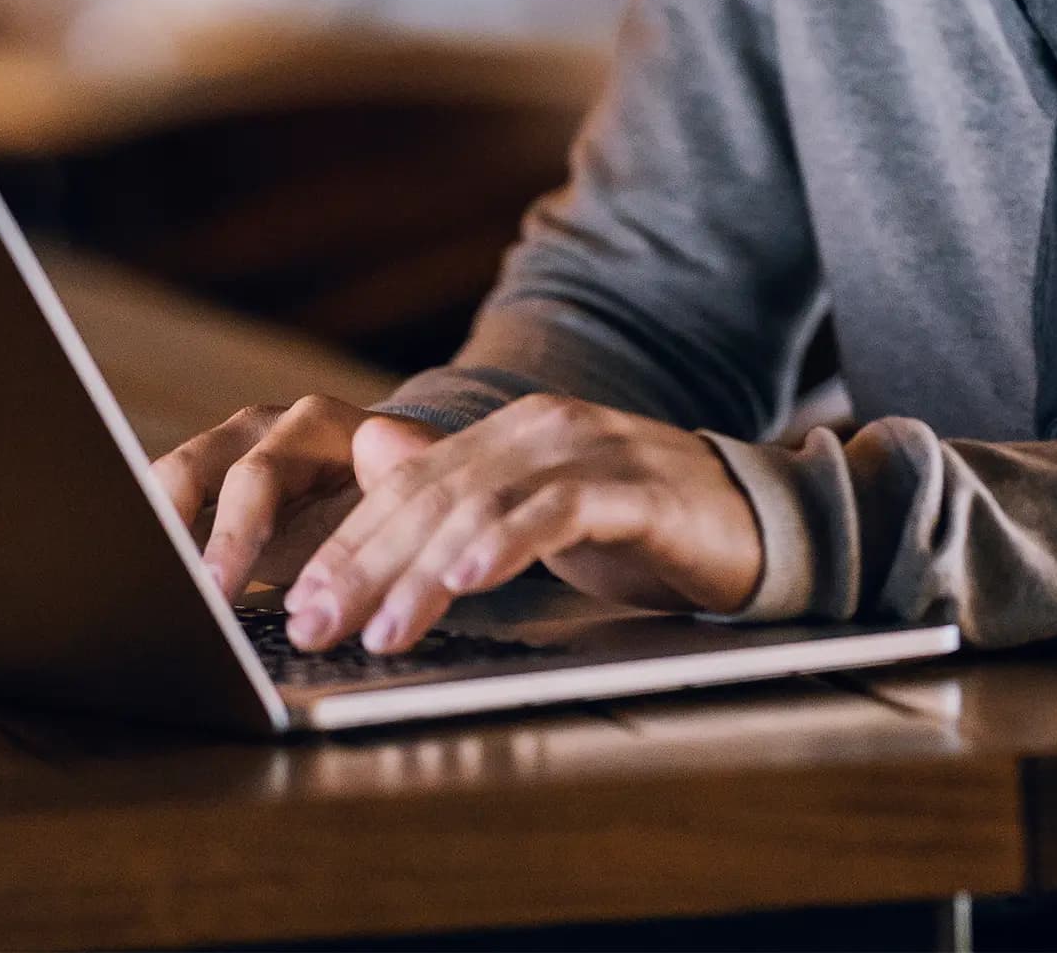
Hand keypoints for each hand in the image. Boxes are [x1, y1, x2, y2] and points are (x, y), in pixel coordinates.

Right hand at [151, 395, 437, 598]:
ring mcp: (224, 452)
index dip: (234, 534)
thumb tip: (394, 489)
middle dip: (170, 532)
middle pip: (191, 469)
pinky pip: (161, 507)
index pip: (258, 474)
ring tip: (144, 587)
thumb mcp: (400, 488)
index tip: (215, 588)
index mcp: (312, 425)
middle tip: (165, 592)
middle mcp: (259, 429)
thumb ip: (395, 484)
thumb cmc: (391, 488)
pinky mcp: (203, 486)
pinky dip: (152, 541)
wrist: (382, 473)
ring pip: (163, 482)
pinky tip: (147, 583)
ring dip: (151, 532)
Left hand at [283, 392, 762, 654]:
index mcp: (511, 433)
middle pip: (431, 496)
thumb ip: (462, 488)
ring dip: (421, 571)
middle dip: (363, 565)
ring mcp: (590, 452)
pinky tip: (469, 580)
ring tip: (377, 629)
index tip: (296, 606)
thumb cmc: (643, 528)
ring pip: (482, 506)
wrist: (760, 519)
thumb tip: (369, 452)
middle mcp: (543, 428)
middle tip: (312, 625)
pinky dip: (508, 543)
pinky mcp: (636, 488)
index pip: (407, 487)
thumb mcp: (540, 513)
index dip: (347, 544)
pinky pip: (559, 511)